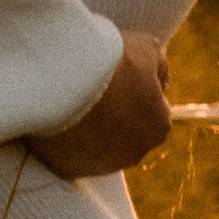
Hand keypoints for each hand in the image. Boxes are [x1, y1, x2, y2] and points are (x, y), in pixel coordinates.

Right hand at [24, 32, 172, 179]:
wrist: (62, 80)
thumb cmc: (108, 62)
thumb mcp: (145, 48)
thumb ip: (159, 65)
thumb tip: (161, 80)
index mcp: (158, 125)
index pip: (151, 107)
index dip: (133, 86)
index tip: (115, 73)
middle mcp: (135, 153)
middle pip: (126, 129)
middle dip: (113, 112)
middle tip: (92, 84)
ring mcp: (102, 165)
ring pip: (99, 144)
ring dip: (90, 127)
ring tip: (71, 97)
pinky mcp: (71, 170)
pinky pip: (72, 153)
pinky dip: (68, 138)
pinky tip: (58, 114)